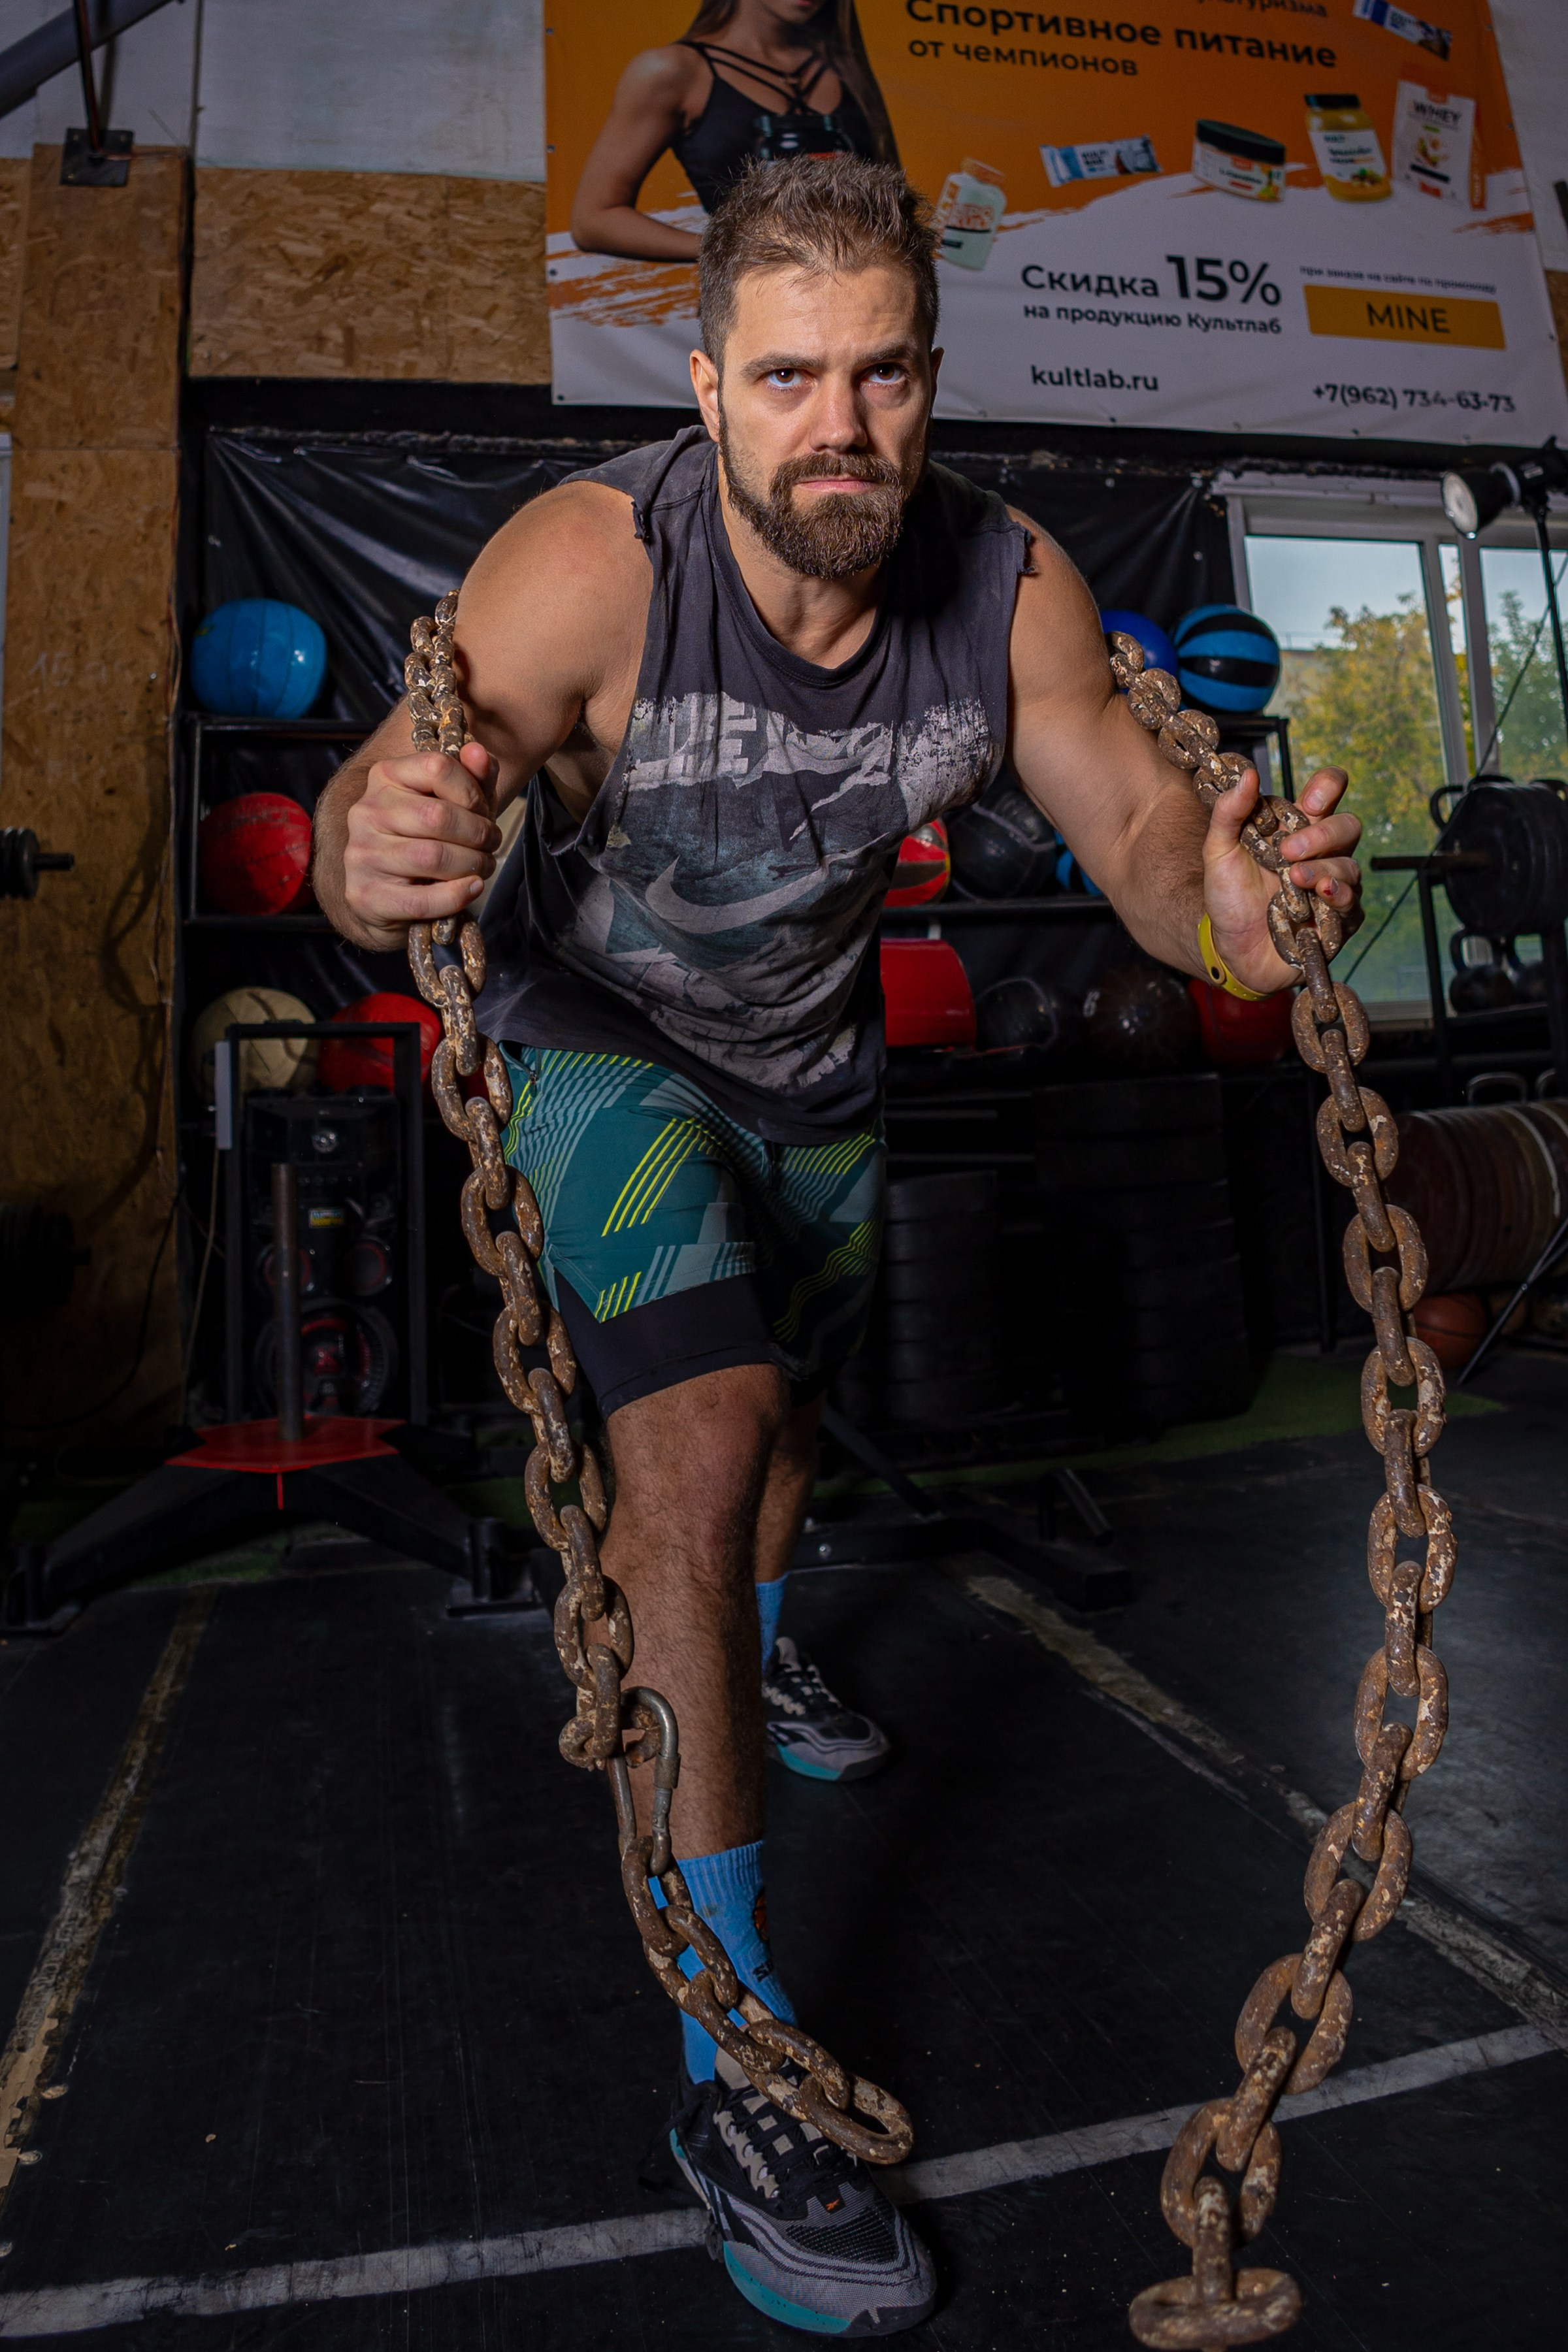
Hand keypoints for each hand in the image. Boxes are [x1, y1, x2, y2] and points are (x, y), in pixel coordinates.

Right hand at [341, 741, 501, 949]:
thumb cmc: (426, 841)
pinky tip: (472, 888)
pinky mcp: (365, 895)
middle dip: (478, 834)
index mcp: (385, 777)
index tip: (483, 812)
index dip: (473, 793)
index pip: (437, 768)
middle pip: (438, 816)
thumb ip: (472, 777)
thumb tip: (477, 752)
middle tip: (491, 845)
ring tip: (483, 867)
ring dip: (472, 865)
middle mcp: (366, 811)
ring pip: (432, 857)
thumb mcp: (453, 804)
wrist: (387, 896)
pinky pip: (421, 900)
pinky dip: (456, 895)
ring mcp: (361, 853)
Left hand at [1203, 765, 1362, 994]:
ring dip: (1323, 870)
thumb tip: (1247, 774)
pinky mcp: (1339, 920)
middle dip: (1322, 835)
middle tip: (1288, 852)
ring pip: (1350, 867)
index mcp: (1297, 828)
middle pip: (1348, 827)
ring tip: (1295, 879)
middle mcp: (1322, 853)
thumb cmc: (1228, 897)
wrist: (1229, 948)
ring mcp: (1333, 885)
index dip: (1329, 787)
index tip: (1311, 800)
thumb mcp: (1218, 852)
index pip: (1328, 792)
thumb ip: (1229, 813)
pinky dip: (1339, 898)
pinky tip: (1321, 898)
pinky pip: (1352, 905)